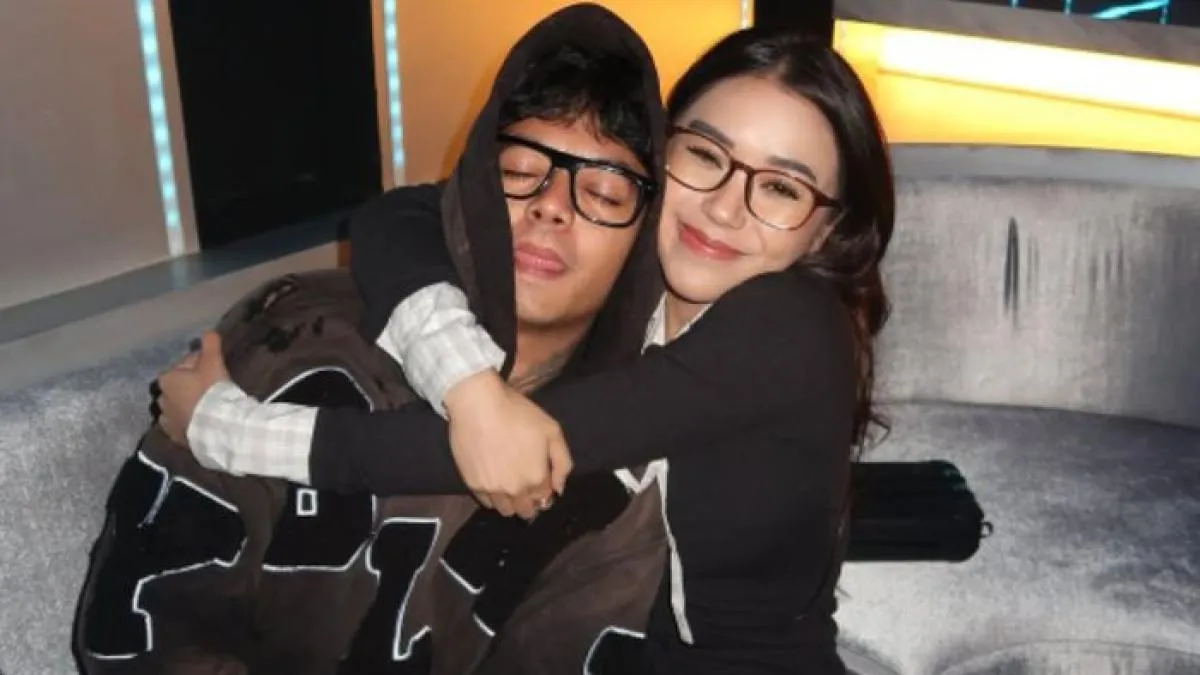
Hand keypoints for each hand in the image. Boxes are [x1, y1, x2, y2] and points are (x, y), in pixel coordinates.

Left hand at [155, 331, 230, 445]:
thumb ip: (210, 343)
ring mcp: (166, 420)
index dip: (200, 365)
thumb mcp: (213, 361)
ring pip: (178, 408)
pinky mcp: (175, 437)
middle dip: (191, 387)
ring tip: (207, 408)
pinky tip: (202, 423)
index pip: (184, 366)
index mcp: (166, 379)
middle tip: (212, 389)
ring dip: (188, 406)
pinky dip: (189, 423)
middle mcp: (160, 399)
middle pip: (179, 388)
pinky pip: (182, 426)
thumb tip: (208, 331)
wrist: (216, 426)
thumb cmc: (211, 390)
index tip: (214, 370)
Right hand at [443, 370, 572, 518]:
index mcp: (536, 478)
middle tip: (526, 481)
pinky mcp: (472, 484)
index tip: (541, 478)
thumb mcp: (552, 430)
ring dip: (511, 502)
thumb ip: (562, 462)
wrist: (478, 405)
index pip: (545, 498)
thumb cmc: (518, 413)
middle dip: (530, 500)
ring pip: (506, 510)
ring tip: (510, 482)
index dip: (545, 489)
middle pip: (526, 510)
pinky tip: (494, 480)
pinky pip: (485, 502)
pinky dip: (492, 497)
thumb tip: (559, 488)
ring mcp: (492, 490)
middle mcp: (515, 490)